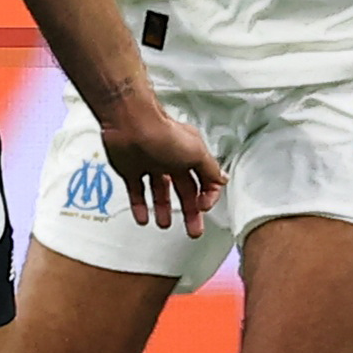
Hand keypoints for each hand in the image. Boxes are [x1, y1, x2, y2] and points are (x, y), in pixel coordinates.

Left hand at [95, 93, 224, 237]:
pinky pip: (136, 191)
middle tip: (193, 229)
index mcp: (189, 154)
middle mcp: (171, 159)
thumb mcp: (196, 152)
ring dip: (163, 208)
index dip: (206, 196)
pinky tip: (143, 218)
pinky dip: (140, 206)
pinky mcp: (130, 169)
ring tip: (164, 224)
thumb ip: (210, 170)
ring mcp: (150, 164)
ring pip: (160, 191)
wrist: (129, 124)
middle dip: (189, 211)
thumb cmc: (161, 133)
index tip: (203, 208)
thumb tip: (222, 180)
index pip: (204, 180)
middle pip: (184, 190)